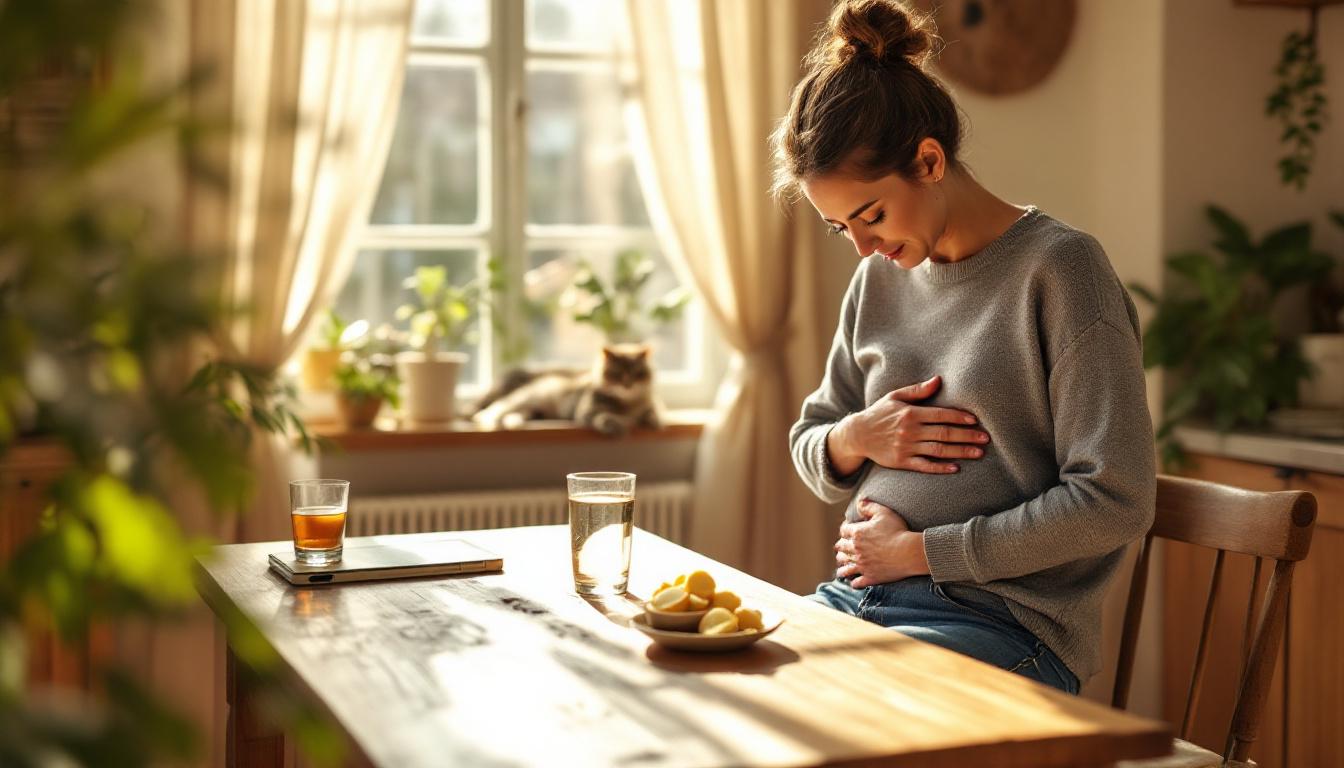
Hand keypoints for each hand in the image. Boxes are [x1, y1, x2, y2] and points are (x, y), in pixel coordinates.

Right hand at [829, 375, 989, 474]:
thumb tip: (939, 380)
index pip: (940, 415)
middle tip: (985, 438)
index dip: (959, 417)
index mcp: (910, 413)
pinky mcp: (902, 462)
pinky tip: (955, 468)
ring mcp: (906, 448)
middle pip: (944, 433)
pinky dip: (940, 467)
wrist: (858, 435)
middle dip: (967, 436)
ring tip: (978, 453)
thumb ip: (918, 390)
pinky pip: (924, 466)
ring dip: (960, 452)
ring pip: (938, 450)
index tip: (975, 420)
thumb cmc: (879, 413)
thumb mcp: (895, 397)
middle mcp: (910, 431)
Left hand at [834, 498, 929, 587]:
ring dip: (842, 565)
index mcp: (857, 534)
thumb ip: (869, 506)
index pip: (843, 531)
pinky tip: (854, 581)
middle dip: (841, 547)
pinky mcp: (870, 577)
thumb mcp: (884, 512)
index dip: (845, 529)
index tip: (848, 530)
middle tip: (842, 547)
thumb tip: (859, 502)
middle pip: (841, 549)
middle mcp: (855, 550)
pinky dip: (854, 582)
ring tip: (842, 565)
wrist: (909, 552)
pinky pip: (856, 583)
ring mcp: (862, 565)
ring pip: (844, 567)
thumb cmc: (898, 531)